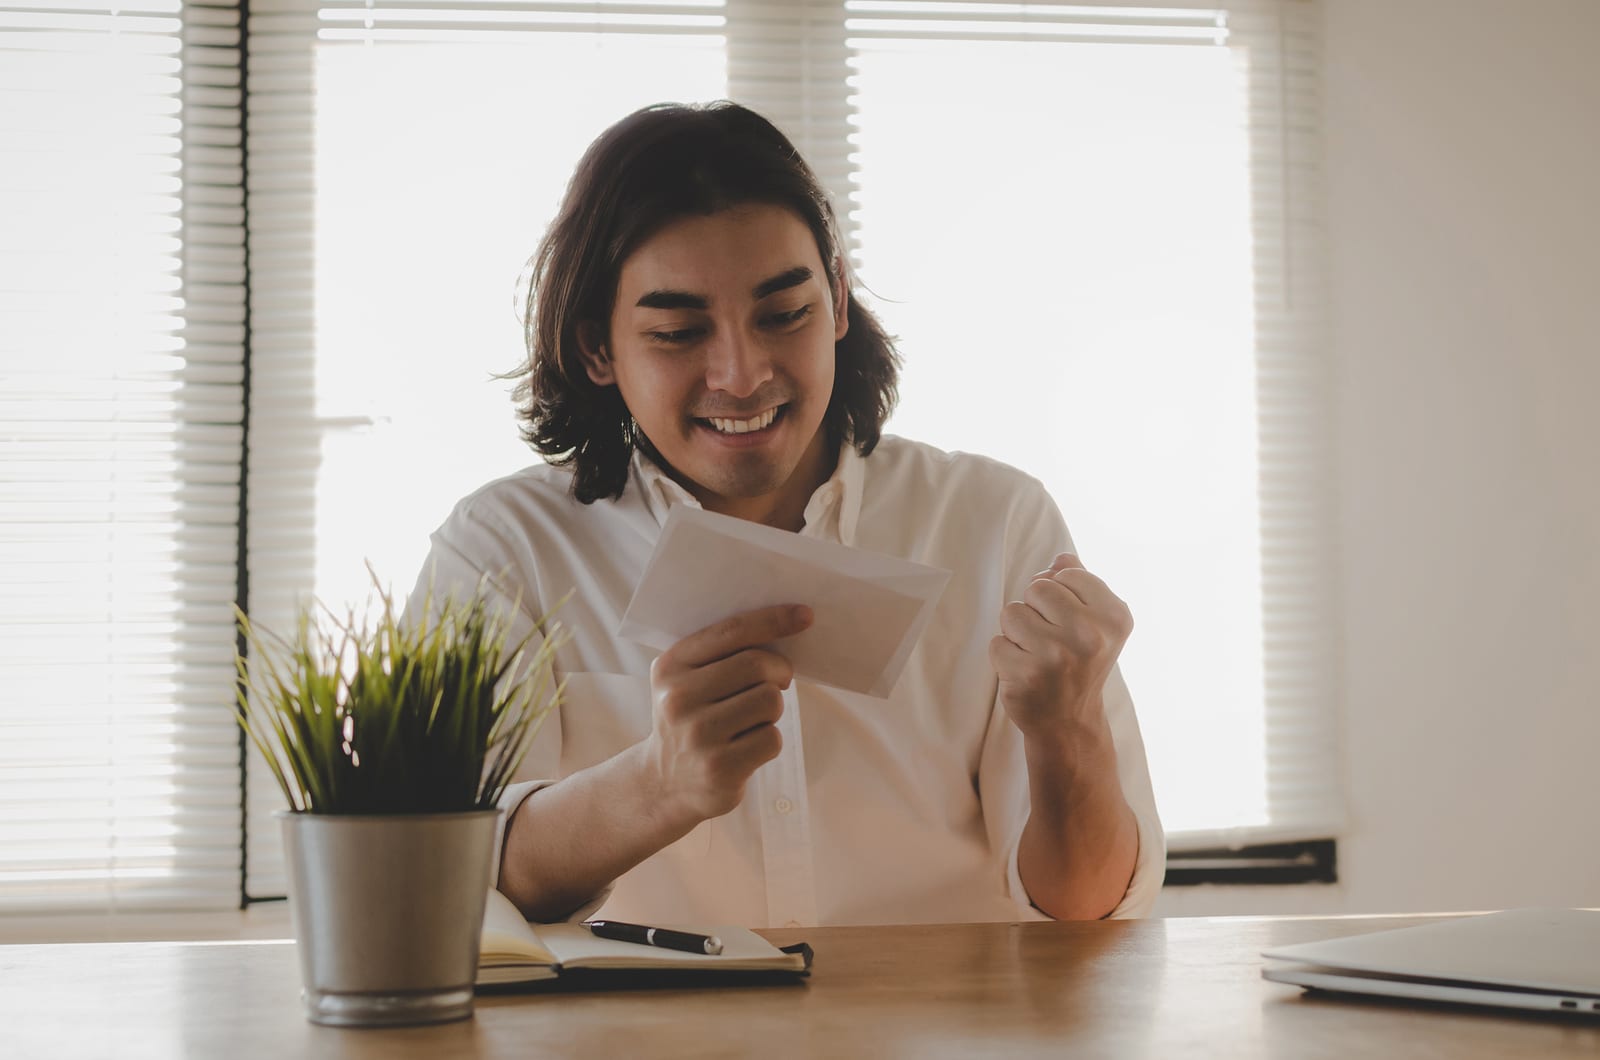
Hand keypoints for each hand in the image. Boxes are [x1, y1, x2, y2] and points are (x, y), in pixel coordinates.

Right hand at [643, 603, 812, 826]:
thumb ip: (722, 655)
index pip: (731, 632)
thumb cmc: (692, 720)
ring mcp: (699, 735)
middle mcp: (679, 698)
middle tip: (779, 681)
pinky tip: (747, 747)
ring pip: (770, 700)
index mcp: (671, 666)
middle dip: (780, 671)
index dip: (773, 620)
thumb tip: (786, 628)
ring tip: (752, 720)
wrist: (664, 784)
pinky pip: (772, 738)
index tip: (804, 615)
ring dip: (772, 709)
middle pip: (757, 664)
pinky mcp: (720, 768)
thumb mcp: (686, 682)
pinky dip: (769, 740)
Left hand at [989, 553, 1132, 741]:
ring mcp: (1057, 656)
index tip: (1069, 620)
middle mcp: (1090, 635)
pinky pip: (997, 641)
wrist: (1069, 721)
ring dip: (1017, 631)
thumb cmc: (1079, 663)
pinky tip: (1025, 671)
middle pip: (1037, 588)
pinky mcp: (1026, 674)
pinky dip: (1005, 655)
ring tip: (1036, 653)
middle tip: (1050, 639)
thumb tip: (1062, 557)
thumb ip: (1082, 584)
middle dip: (1036, 609)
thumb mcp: (1096, 623)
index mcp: (1114, 617)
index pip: (1067, 573)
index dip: (1059, 593)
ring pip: (1012, 611)